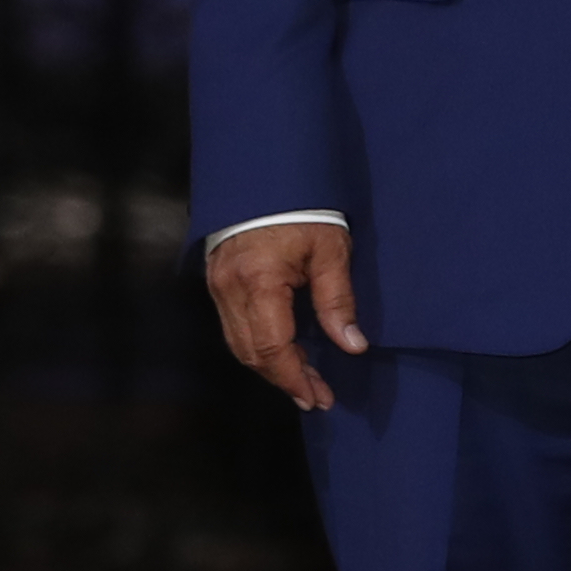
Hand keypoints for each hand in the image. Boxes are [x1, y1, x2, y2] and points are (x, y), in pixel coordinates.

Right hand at [205, 220, 364, 411]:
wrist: (266, 174)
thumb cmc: (304, 208)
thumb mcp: (330, 250)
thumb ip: (338, 300)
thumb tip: (352, 345)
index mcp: (258, 281)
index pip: (272, 347)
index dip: (294, 378)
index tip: (317, 397)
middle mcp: (230, 289)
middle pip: (251, 352)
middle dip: (284, 379)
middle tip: (315, 396)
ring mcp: (218, 286)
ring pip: (239, 344)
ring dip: (270, 367)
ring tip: (303, 382)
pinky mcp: (217, 281)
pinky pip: (234, 327)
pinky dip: (258, 346)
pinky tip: (283, 353)